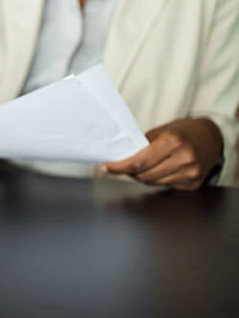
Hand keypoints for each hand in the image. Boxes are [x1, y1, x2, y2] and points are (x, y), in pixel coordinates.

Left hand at [102, 118, 222, 189]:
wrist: (210, 137)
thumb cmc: (182, 131)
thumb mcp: (160, 131)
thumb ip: (142, 145)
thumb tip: (121, 157)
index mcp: (172, 142)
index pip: (139, 162)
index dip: (120, 167)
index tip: (107, 168)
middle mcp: (183, 158)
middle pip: (145, 175)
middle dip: (129, 172)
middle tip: (121, 166)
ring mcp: (191, 173)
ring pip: (154, 183)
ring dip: (142, 177)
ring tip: (141, 167)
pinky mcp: (194, 184)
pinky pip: (166, 186)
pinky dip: (157, 180)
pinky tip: (158, 170)